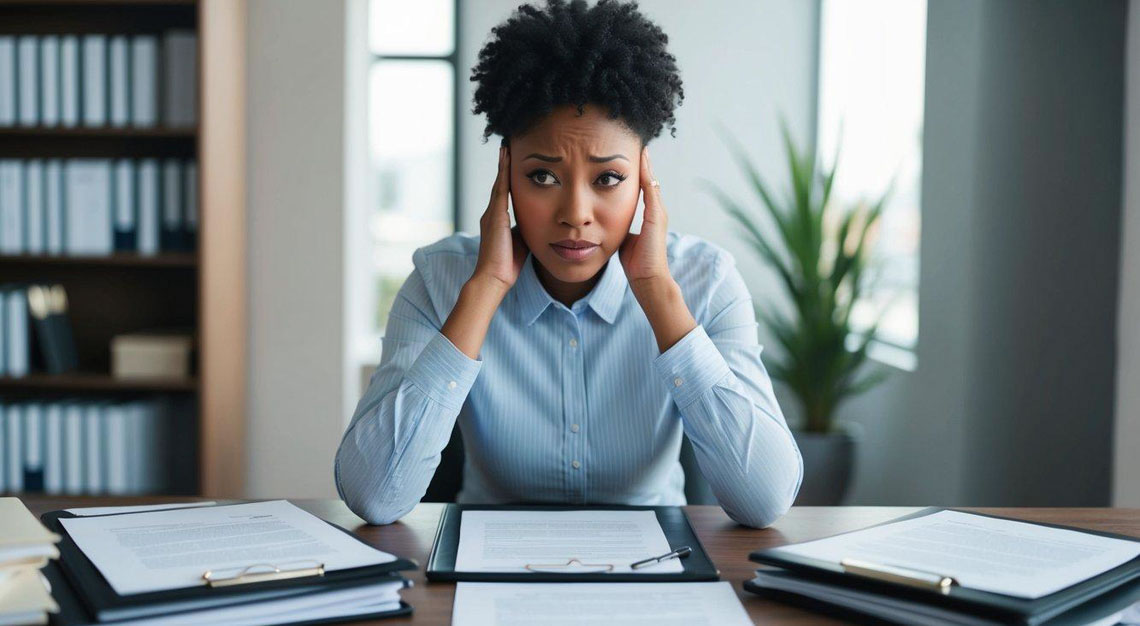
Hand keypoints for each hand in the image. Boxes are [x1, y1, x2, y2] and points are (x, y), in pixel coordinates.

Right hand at [472, 145, 528, 291]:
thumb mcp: (522, 241)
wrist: (494, 278)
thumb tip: (541, 222)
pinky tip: (507, 158)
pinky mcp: (494, 216)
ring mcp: (491, 213)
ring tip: (506, 146)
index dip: (509, 176)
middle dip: (504, 165)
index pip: (505, 192)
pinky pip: (500, 189)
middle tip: (508, 145)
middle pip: (500, 183)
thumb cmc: (508, 266)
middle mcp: (492, 213)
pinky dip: (503, 172)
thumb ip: (527, 229)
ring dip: (503, 164)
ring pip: (499, 182)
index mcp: (498, 220)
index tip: (514, 160)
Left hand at [619, 146, 671, 291]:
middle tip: (633, 140)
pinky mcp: (656, 217)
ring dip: (644, 163)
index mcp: (649, 214)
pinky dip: (646, 175)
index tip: (625, 154)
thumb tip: (607, 221)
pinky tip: (640, 162)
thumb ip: (620, 227)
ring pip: (650, 180)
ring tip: (639, 145)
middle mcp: (656, 210)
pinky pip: (651, 190)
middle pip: (648, 178)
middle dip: (640, 161)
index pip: (642, 186)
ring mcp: (658, 212)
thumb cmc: (636, 264)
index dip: (634, 170)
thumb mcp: (625, 238)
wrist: (648, 279)